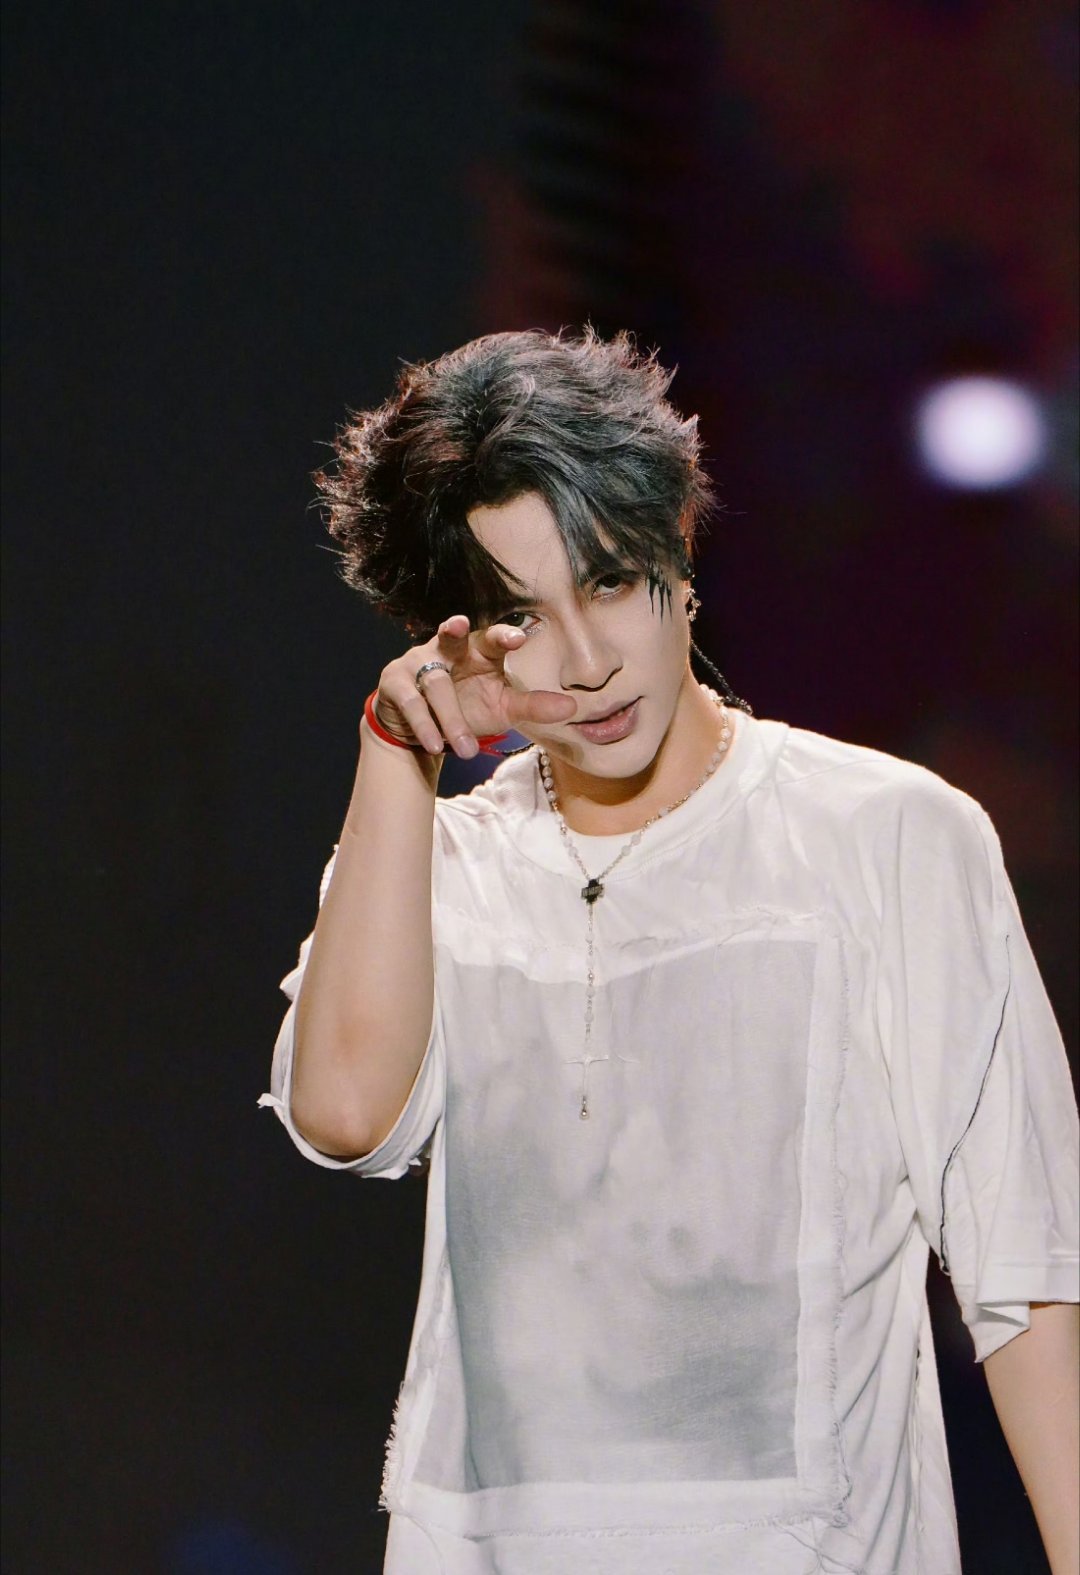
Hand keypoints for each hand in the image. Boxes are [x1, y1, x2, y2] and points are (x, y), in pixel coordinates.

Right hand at [371, 614, 575, 757]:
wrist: (420, 732)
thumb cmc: (468, 708)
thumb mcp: (503, 709)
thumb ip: (533, 706)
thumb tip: (572, 707)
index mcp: (478, 650)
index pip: (492, 637)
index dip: (502, 634)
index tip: (518, 637)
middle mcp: (447, 648)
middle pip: (451, 634)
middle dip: (453, 628)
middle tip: (460, 624)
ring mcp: (417, 662)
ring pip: (434, 683)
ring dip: (450, 718)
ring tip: (466, 750)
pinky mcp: (394, 682)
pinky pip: (411, 702)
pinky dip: (424, 725)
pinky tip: (435, 744)